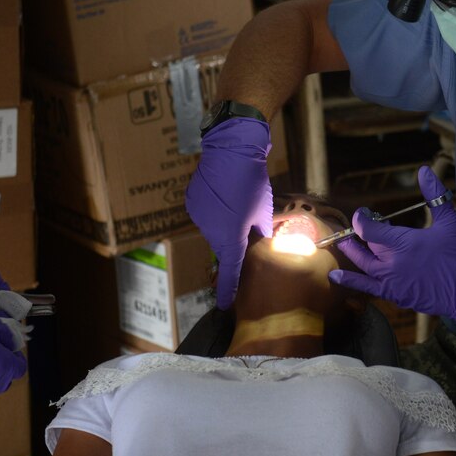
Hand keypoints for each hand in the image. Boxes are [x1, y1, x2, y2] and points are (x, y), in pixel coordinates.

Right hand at [184, 118, 272, 309]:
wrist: (231, 150)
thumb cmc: (252, 183)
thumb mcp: (263, 211)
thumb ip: (261, 232)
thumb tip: (261, 242)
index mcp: (230, 237)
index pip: (229, 271)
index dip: (228, 289)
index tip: (224, 305)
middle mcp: (210, 231)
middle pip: (223, 246)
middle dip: (234, 241)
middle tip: (246, 221)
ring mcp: (198, 217)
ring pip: (214, 229)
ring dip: (225, 223)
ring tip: (236, 200)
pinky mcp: (192, 202)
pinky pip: (205, 214)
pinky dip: (215, 210)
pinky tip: (224, 192)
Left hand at [330, 166, 455, 349]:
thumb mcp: (450, 221)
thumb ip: (434, 194)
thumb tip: (423, 170)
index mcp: (402, 242)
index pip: (368, 228)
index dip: (361, 219)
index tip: (363, 213)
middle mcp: (391, 262)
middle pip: (365, 246)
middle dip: (358, 235)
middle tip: (357, 228)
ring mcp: (391, 281)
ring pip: (363, 264)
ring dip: (351, 253)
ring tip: (341, 244)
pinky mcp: (394, 295)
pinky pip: (366, 287)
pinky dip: (350, 281)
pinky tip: (335, 276)